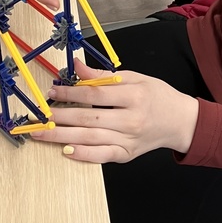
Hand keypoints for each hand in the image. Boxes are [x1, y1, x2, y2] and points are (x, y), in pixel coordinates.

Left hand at [31, 58, 199, 162]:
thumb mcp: (135, 77)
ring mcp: (129, 140)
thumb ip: (104, 74)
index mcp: (134, 96)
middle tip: (40, 116)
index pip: (95, 94)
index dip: (71, 92)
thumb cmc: (158, 96)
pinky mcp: (127, 154)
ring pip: (90, 139)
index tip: (53, 91)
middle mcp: (131, 120)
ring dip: (63, 137)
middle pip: (89, 119)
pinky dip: (83, 155)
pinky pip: (102, 156)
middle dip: (60, 117)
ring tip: (43, 133)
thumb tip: (77, 66)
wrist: (180, 122)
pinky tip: (66, 151)